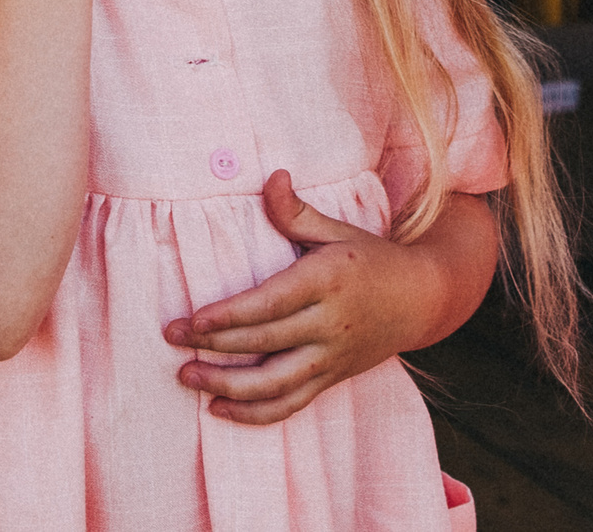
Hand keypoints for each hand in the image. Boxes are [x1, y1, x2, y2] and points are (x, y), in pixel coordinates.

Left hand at [162, 170, 468, 424]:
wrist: (422, 299)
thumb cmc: (371, 258)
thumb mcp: (338, 229)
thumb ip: (297, 212)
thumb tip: (271, 178)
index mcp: (328, 280)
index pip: (269, 304)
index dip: (227, 316)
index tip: (190, 318)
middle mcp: (329, 323)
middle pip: (263, 342)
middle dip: (212, 345)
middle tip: (171, 338)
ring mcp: (331, 357)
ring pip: (274, 384)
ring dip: (227, 386)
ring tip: (188, 377)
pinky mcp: (331, 379)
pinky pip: (290, 405)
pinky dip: (254, 415)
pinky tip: (219, 409)